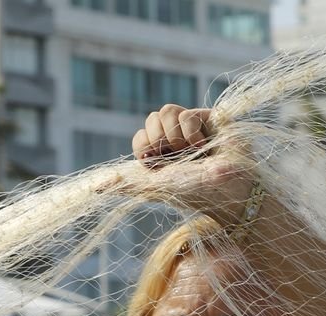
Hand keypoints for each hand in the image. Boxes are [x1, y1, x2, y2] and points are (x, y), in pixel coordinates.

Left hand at [131, 105, 256, 224]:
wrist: (229, 192)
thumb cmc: (195, 193)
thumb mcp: (157, 188)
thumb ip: (127, 185)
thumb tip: (95, 187)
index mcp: (162, 155)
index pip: (141, 137)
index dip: (143, 145)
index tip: (154, 162)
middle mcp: (176, 139)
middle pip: (151, 118)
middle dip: (158, 139)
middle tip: (174, 156)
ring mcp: (193, 127)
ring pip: (166, 111)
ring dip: (173, 135)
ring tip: (190, 151)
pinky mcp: (209, 118)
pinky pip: (186, 113)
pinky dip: (189, 131)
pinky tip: (202, 145)